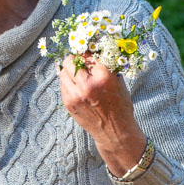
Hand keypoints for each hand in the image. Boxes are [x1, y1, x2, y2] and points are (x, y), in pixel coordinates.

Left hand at [58, 54, 146, 175]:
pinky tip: (76, 85)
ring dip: (69, 70)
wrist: (114, 132)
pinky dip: (68, 81)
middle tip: (79, 61)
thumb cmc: (120, 106)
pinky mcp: (68, 103)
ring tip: (78, 74)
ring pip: (63, 71)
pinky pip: (62, 84)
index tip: (87, 52)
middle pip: (69, 61)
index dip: (87, 52)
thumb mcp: (119, 83)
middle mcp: (87, 85)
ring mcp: (75, 95)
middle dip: (74, 59)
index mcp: (104, 77)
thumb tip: (94, 52)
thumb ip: (106, 67)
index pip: (88, 55)